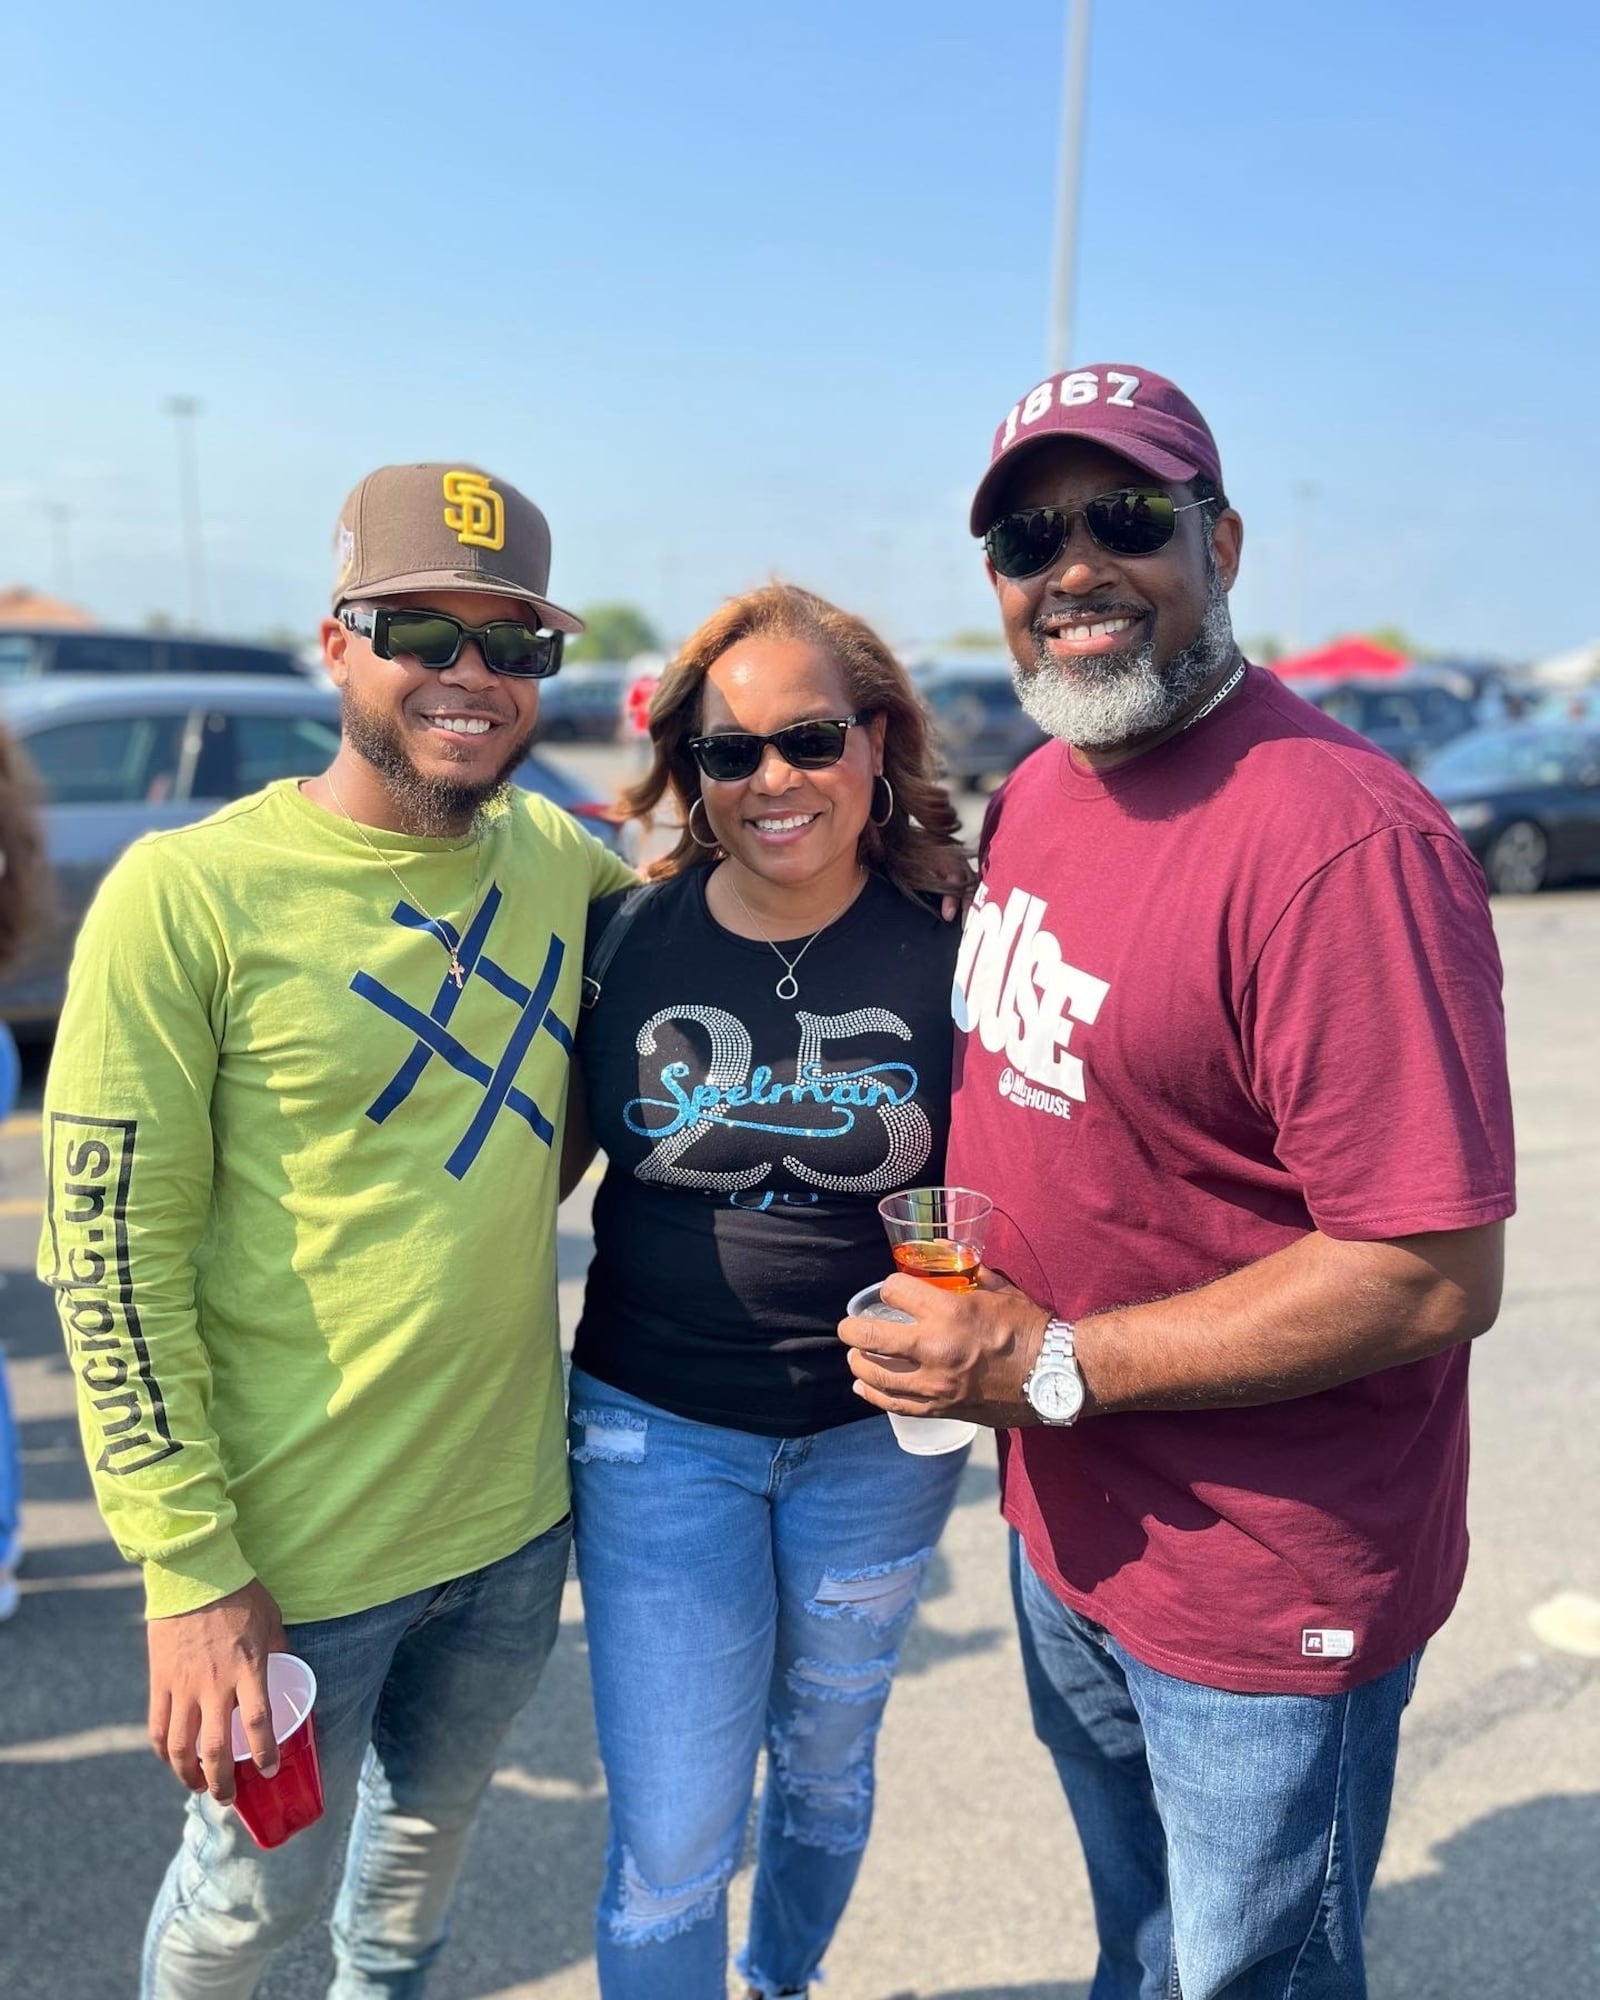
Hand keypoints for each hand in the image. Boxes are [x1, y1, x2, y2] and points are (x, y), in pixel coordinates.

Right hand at [147, 1578, 287, 1801]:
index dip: (264, 1752)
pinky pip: (157, 1726)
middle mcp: (214, 1684)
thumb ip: (277, 1649)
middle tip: (228, 1797)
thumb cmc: (239, 1592)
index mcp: (248, 1668)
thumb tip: (288, 1667)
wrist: (193, 1573)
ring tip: (198, 1786)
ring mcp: (183, 1685)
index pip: (259, 1722)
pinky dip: (163, 1750)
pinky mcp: (160, 1680)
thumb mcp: (271, 1619)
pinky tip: (172, 1761)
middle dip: (221, 1782)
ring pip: (180, 1746)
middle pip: (215, 1749)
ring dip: (188, 1774)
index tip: (268, 1770)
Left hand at [838, 1268, 1050, 1426]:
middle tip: (846, 1327)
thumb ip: (969, 1274)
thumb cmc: (1029, 1328)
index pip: (896, 1291)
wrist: (1053, 1376)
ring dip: (860, 1364)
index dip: (891, 1288)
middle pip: (873, 1337)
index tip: (893, 1291)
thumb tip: (949, 1254)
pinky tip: (864, 1388)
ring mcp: (936, 1383)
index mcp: (950, 1311)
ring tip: (854, 1356)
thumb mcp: (1000, 1290)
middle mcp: (936, 1348)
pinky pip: (899, 1405)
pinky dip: (876, 1396)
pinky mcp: (943, 1408)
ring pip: (880, 1376)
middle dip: (852, 1329)